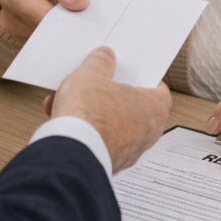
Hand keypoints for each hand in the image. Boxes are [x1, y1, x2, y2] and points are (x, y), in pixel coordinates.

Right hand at [0, 0, 88, 44]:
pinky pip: (43, 45)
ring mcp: (14, 30)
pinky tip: (63, 25)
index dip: (65, 23)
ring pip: (45, 41)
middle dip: (65, 28)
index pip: (42, 18)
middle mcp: (9, 15)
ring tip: (71, 17)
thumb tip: (79, 4)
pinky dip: (56, 38)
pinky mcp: (21, 39)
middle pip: (43, 33)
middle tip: (85, 22)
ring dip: (62, 33)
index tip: (85, 24)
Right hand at [43, 47, 171, 173]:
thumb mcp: (91, 75)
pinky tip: (60, 123)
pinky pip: (96, 142)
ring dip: (90, 114)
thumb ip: (100, 63)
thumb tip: (104, 57)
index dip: (143, 79)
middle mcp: (145, 134)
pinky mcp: (107, 163)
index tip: (131, 73)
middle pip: (131, 108)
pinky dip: (81, 132)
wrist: (69, 155)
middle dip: (109, 97)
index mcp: (152, 109)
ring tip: (67, 103)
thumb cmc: (89, 116)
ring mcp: (127, 152)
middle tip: (95, 85)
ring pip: (110, 126)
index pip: (159, 91)